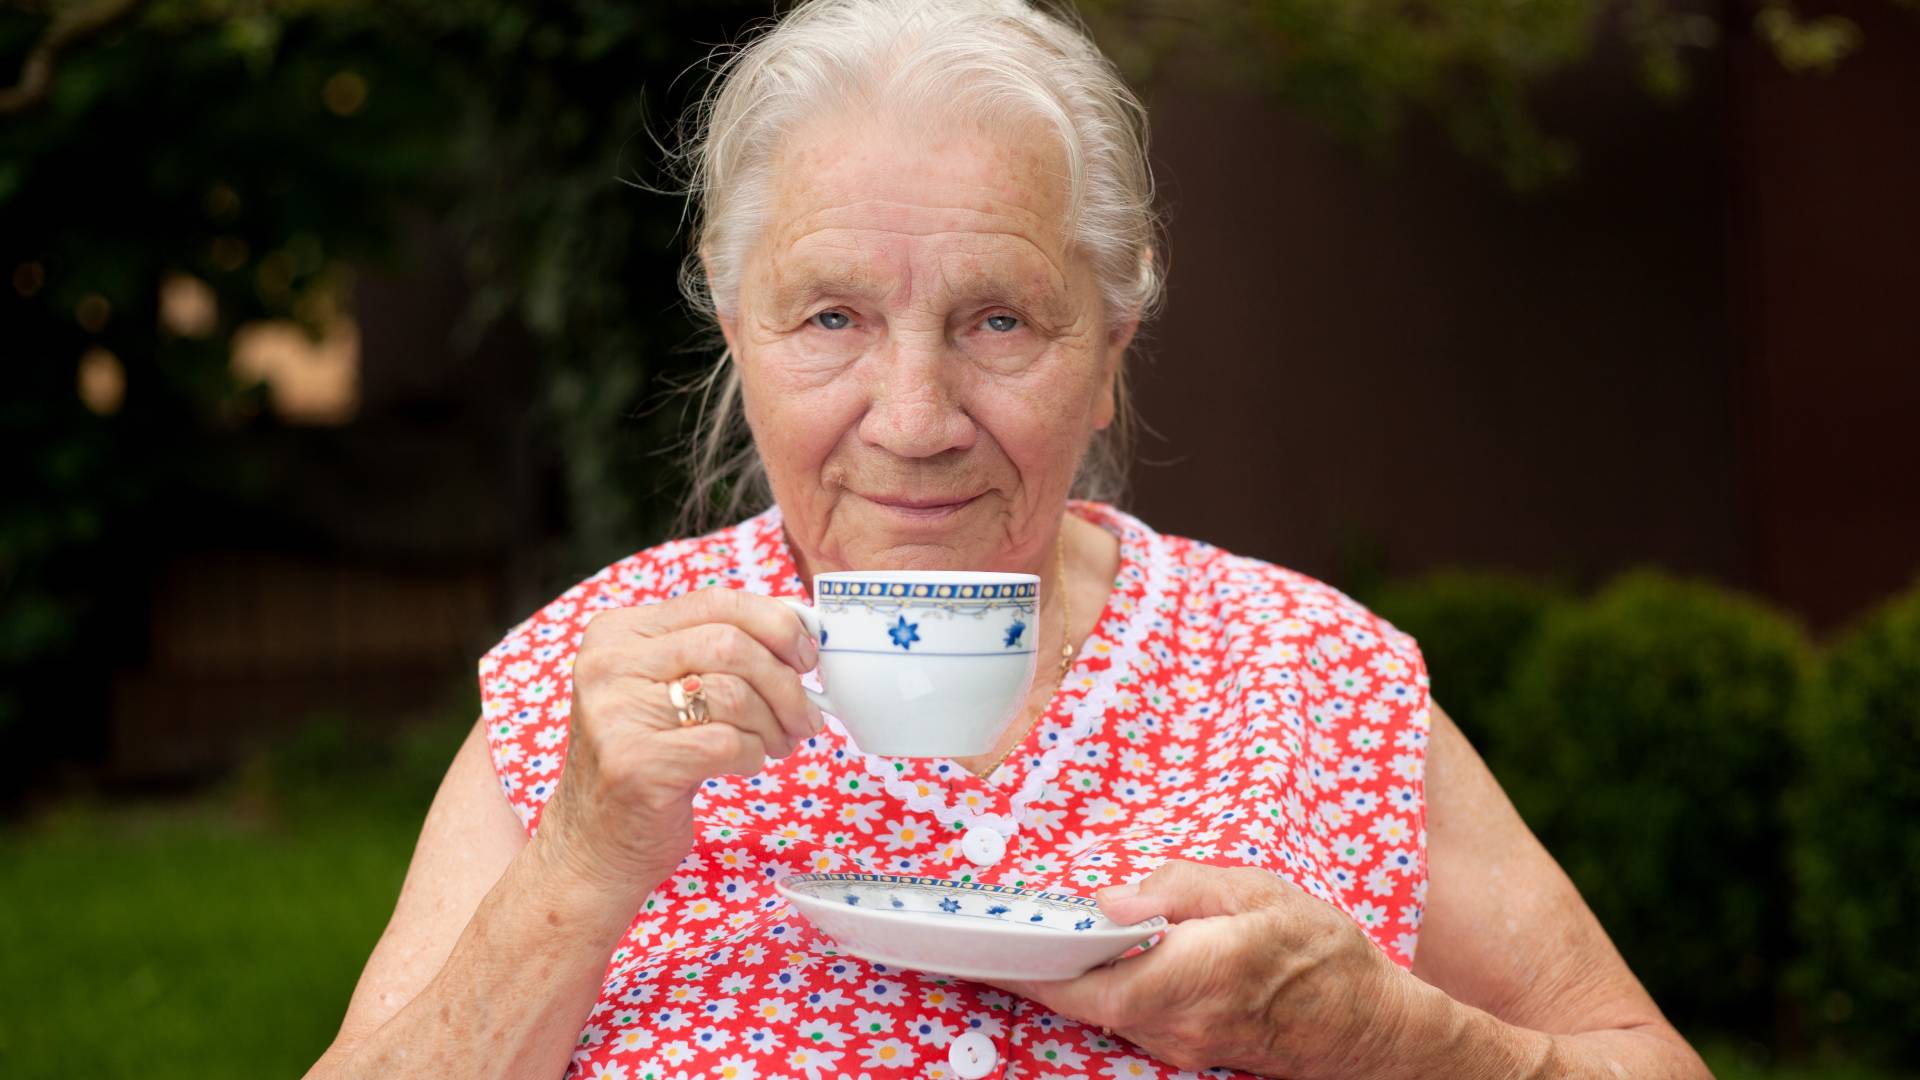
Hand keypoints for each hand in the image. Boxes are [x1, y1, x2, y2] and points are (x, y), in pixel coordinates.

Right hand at [534, 587, 823, 903]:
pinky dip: (754, 754)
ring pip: (734, 694)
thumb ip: (717, 650)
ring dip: (774, 723)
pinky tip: (745, 764)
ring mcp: (616, 714)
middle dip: (785, 683)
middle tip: (805, 715)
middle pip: (731, 645)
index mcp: (618, 632)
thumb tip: (799, 625)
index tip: (804, 657)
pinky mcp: (636, 763)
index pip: (715, 601)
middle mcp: (607, 665)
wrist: (594, 842)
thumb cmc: (649, 759)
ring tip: (777, 744)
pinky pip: (728, 742)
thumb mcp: (667, 689)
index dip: (775, 623)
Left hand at [991, 860, 1407, 1077]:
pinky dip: (1093, 991)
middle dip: (1027, 972)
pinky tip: (1077, 962)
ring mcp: (1180, 1045)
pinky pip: (1124, 1019)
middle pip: (1081, 1003)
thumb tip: (1111, 900)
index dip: (1030, 970)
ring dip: (1057, 981)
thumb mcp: (1258, 892)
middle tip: (972, 941)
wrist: (1372, 1027)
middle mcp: (1178, 1024)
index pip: (1090, 984)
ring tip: (1014, 942)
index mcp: (1195, 977)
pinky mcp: (1186, 1050)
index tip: (982, 949)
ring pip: (1099, 1014)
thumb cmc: (1323, 953)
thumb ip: (1180, 890)